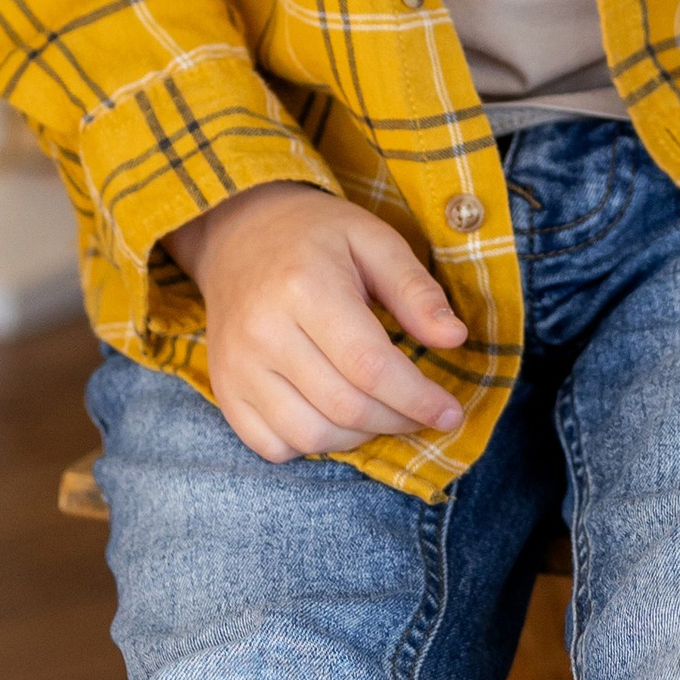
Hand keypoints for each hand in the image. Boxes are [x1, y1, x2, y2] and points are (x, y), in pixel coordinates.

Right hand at [165, 181, 467, 461]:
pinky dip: (313, 446)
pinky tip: (335, 418)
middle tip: (424, 413)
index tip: (450, 413)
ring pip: (310, 435)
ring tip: (382, 411)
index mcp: (305, 287)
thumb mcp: (373, 239)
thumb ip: (415, 289)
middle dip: (398, 420)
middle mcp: (264, 332)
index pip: (369, 365)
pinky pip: (272, 446)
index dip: (416, 398)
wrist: (238, 233)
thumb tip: (455, 338)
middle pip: (344, 407)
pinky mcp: (224, 390)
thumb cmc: (316, 236)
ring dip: (359, 437)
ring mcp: (237, 366)